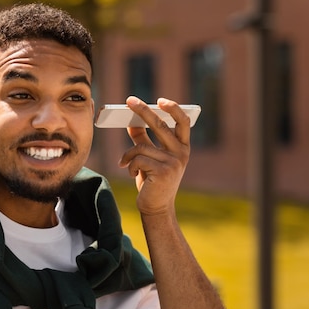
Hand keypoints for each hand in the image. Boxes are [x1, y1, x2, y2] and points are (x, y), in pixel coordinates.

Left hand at [118, 96, 190, 215]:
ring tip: (125, 164)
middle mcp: (181, 153)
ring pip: (142, 147)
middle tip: (129, 101)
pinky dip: (129, 165)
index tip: (160, 101)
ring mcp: (174, 163)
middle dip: (143, 111)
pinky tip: (131, 174)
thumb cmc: (152, 181)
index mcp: (182, 147)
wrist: (156, 208)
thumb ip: (143, 139)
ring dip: (128, 155)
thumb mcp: (150, 157)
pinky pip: (138, 159)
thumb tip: (131, 121)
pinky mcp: (163, 172)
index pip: (183, 122)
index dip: (173, 109)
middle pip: (160, 125)